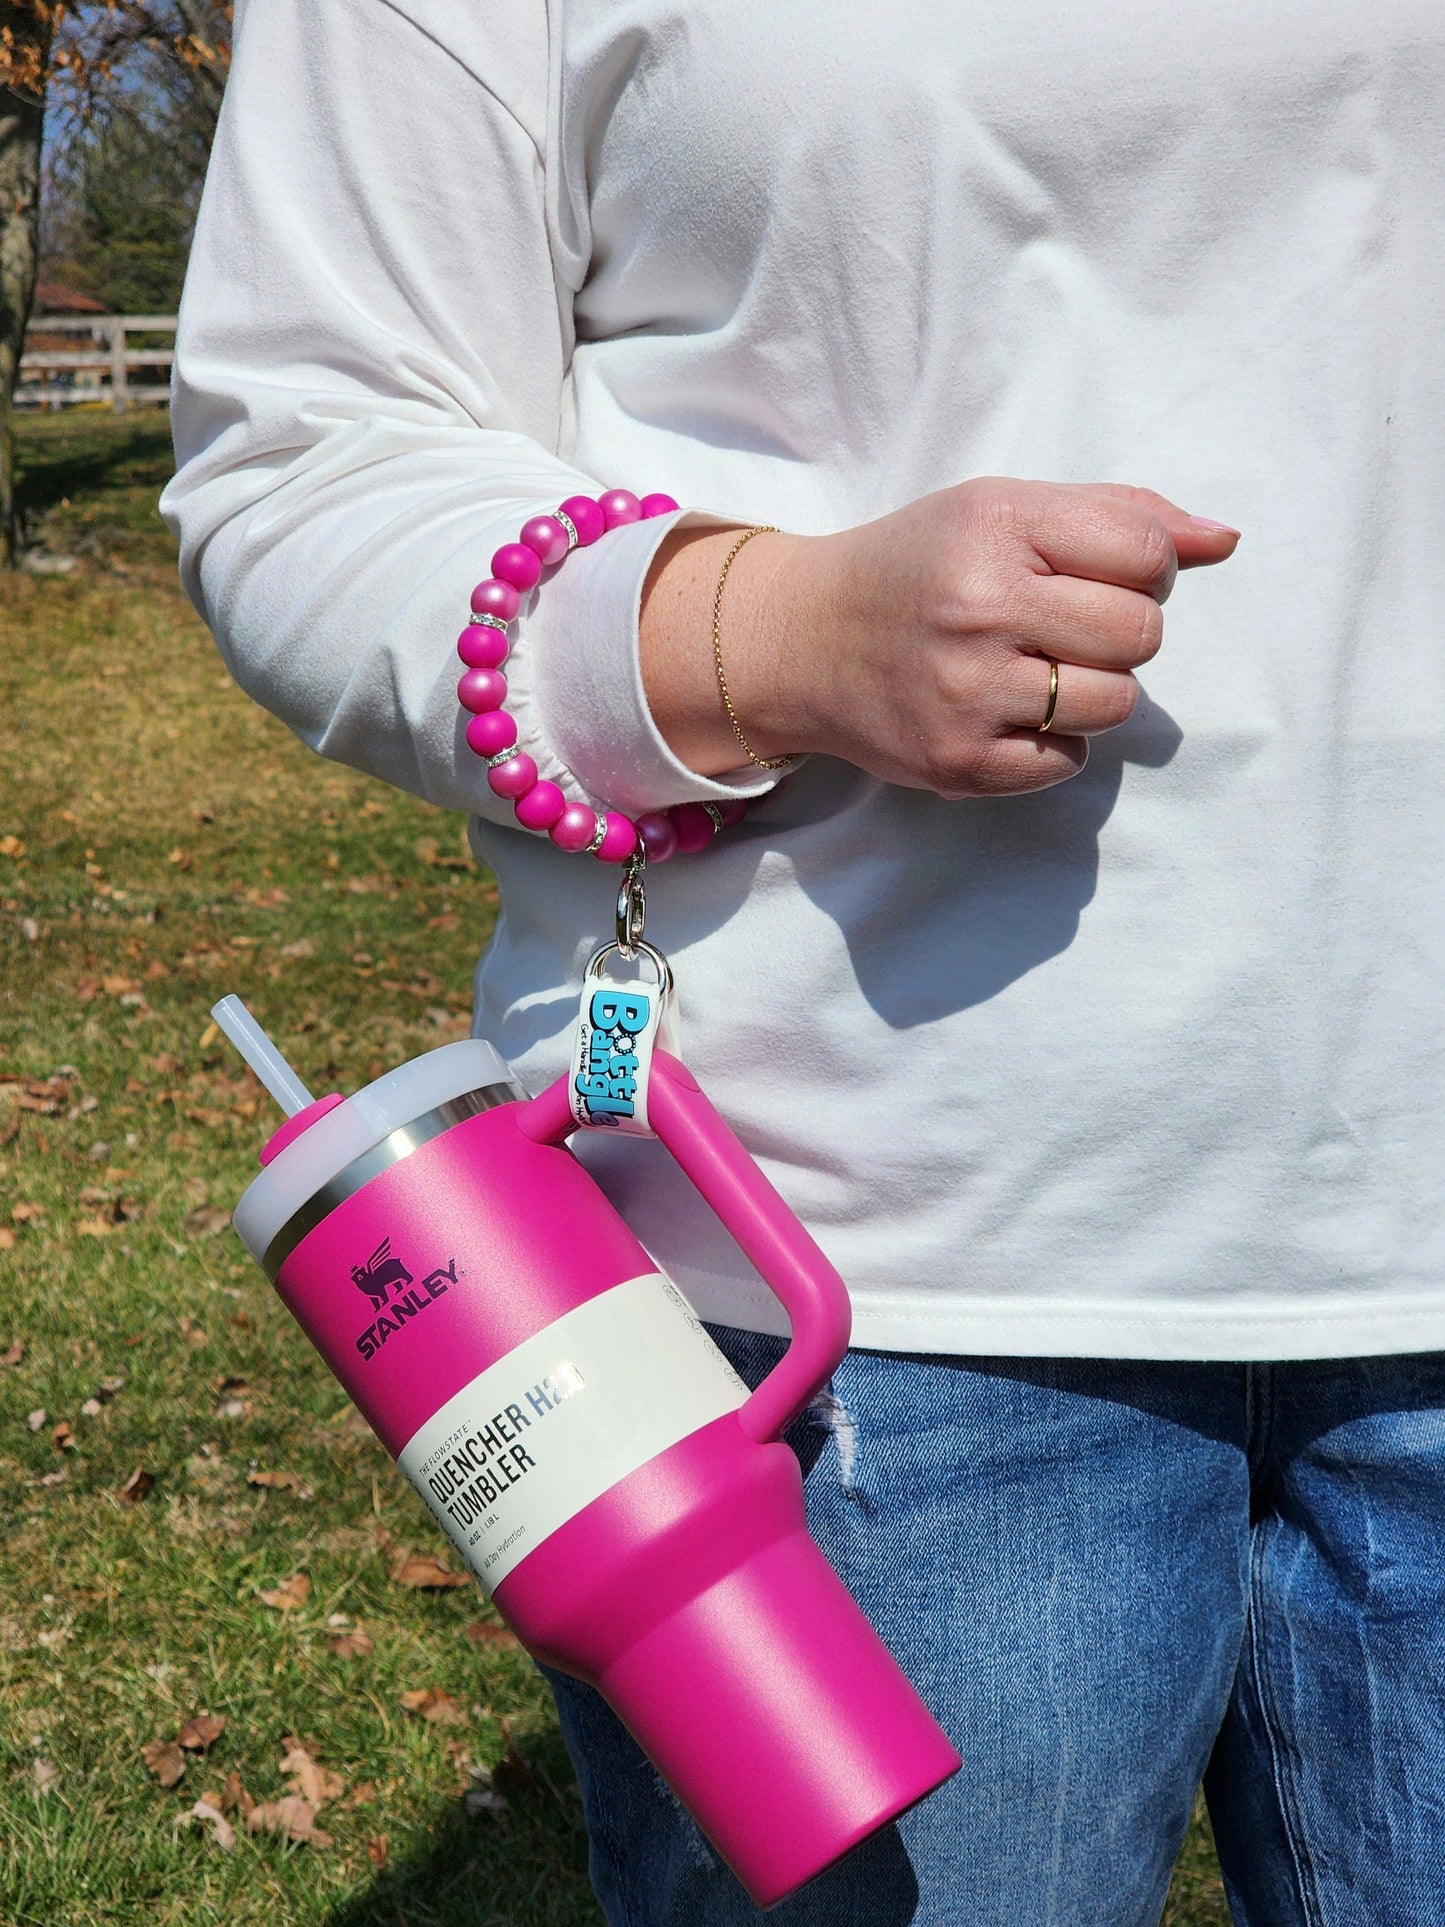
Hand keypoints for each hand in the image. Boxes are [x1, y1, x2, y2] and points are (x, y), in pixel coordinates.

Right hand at [641, 479, 1238, 794]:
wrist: (803, 640)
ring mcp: (965, 693)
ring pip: (1113, 704)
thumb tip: (1225, 540)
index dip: (1142, 569)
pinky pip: (1066, 761)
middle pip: (1140, 634)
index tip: (1093, 576)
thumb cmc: (921, 566)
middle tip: (1064, 628)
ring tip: (1035, 672)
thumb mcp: (1004, 509)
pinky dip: (1053, 743)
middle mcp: (978, 608)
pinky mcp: (956, 763)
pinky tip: (1006, 714)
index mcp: (996, 528)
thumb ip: (1120, 514)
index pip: (1147, 555)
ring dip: (1093, 692)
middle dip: (1121, 633)